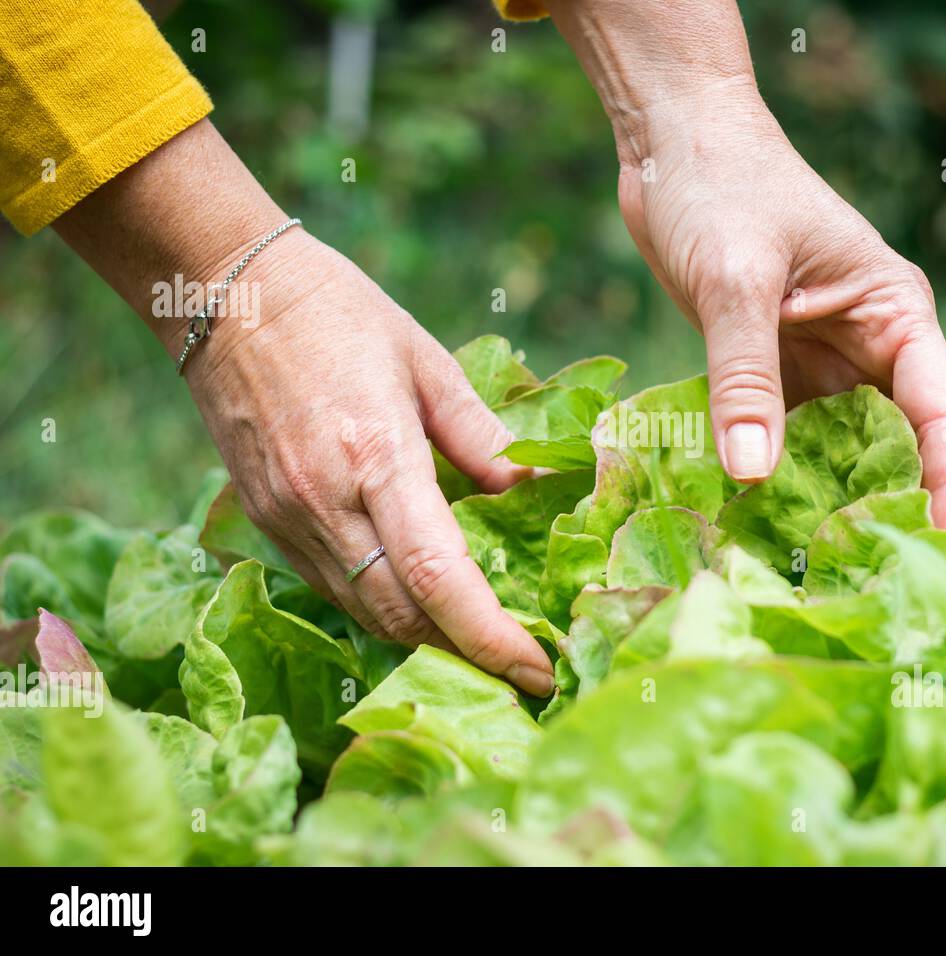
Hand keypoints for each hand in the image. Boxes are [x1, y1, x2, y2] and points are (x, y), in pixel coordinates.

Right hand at [185, 230, 555, 694]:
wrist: (226, 295)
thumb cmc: (338, 313)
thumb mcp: (427, 362)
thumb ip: (482, 437)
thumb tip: (535, 489)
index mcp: (377, 456)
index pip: (440, 575)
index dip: (491, 636)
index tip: (538, 669)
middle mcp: (326, 502)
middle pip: (403, 615)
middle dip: (467, 652)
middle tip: (522, 664)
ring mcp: (288, 518)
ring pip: (365, 614)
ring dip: (426, 639)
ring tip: (480, 641)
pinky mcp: (266, 522)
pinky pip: (334, 589)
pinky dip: (383, 607)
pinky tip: (419, 598)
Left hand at [551, 0, 945, 535]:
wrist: (671, 140)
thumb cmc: (722, 185)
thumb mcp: (737, 281)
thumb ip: (746, 378)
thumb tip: (756, 477)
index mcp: (894, 313)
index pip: (941, 412)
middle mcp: (868, 345)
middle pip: (898, 443)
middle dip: (894, 508)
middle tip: (887, 586)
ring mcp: (819, 361)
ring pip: (838, 448)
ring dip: (827, 500)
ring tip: (819, 573)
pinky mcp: (771, 370)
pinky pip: (781, 435)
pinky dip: (772, 475)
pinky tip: (755, 524)